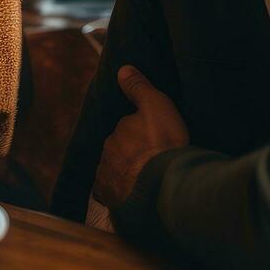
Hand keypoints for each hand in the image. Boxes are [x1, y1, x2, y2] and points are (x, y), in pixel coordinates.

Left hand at [94, 66, 188, 208]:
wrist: (162, 186)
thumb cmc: (162, 144)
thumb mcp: (156, 107)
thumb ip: (139, 88)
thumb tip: (123, 69)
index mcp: (117, 133)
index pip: (125, 130)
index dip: (141, 135)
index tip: (154, 141)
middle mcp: (107, 154)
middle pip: (119, 152)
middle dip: (131, 154)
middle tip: (152, 160)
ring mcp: (107, 179)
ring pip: (115, 172)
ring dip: (127, 174)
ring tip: (147, 180)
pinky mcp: (110, 200)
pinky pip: (112, 194)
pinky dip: (120, 193)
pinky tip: (134, 195)